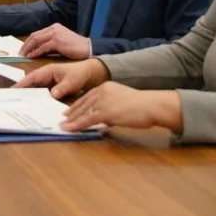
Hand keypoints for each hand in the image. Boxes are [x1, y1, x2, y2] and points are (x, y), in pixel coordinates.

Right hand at [14, 59, 107, 97]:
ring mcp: (48, 82)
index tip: (13, 90)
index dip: (22, 83)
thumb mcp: (72, 81)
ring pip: (35, 89)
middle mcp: (45, 76)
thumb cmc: (79, 74)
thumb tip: (52, 95)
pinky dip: (37, 99)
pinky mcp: (51, 88)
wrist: (89, 74)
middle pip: (31, 84)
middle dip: (22, 91)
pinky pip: (42, 93)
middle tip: (13, 101)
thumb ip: (62, 88)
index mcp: (48, 71)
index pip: (32, 77)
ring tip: (21, 106)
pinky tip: (35, 107)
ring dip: (29, 96)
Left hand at [19, 23, 90, 58]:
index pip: (37, 33)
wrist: (88, 48)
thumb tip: (38, 50)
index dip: (28, 41)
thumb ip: (51, 43)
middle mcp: (53, 28)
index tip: (23, 49)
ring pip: (36, 40)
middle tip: (20, 53)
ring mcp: (55, 34)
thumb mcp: (62, 42)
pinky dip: (36, 52)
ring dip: (28, 48)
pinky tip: (32, 56)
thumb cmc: (76, 47)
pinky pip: (43, 47)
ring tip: (23, 55)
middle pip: (34, 36)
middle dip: (25, 45)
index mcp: (54, 27)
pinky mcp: (58, 42)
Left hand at [61, 82, 181, 132]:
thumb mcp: (122, 99)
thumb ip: (111, 104)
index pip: (87, 96)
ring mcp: (103, 101)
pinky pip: (87, 120)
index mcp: (106, 86)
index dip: (77, 105)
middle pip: (82, 103)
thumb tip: (103, 116)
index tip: (68, 111)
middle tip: (63, 119)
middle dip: (72, 113)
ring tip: (63, 126)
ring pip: (83, 112)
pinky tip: (69, 129)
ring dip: (71, 120)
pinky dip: (76, 125)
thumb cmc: (142, 106)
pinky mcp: (106, 112)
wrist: (152, 105)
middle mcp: (102, 91)